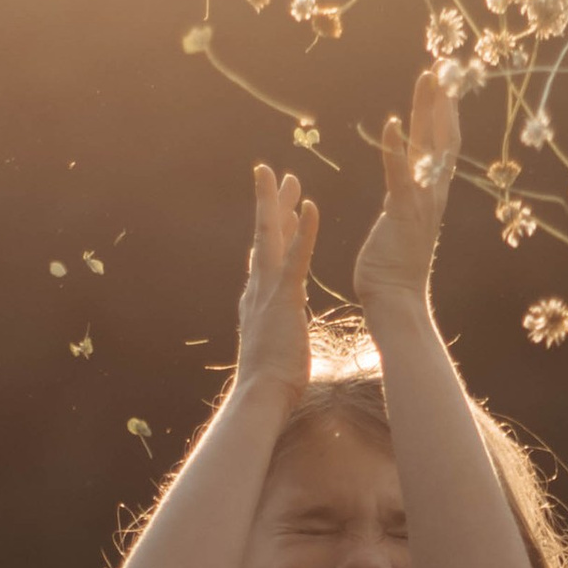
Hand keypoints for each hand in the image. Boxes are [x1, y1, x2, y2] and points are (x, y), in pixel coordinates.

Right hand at [236, 163, 319, 403]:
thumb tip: (286, 322)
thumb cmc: (272, 380)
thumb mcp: (277, 344)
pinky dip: (303, 231)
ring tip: (286, 176)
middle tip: (272, 174)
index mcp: (258, 298)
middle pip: (262, 236)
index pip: (264, 255)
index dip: (270, 229)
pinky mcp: (283, 297)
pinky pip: (295, 257)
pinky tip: (309, 205)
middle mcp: (258, 288)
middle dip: (268, 203)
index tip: (278, 207)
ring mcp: (268, 290)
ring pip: (271, 237)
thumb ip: (280, 326)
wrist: (261, 394)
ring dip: (278, 204)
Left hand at [352, 67, 460, 308]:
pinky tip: (391, 122)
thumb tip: (405, 178)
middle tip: (444, 66)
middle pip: (443, 137)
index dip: (445, 111)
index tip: (445, 80)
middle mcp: (432, 193)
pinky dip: (395, 148)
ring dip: (428, 111)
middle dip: (444, 100)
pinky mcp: (403, 214)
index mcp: (431, 193)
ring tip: (428, 79)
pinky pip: (399, 176)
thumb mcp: (403, 220)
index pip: (443, 144)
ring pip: (429, 148)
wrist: (395, 299)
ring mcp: (421, 202)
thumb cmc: (393, 266)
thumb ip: (406, 196)